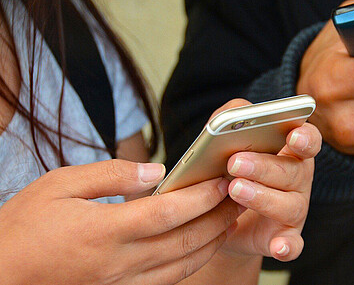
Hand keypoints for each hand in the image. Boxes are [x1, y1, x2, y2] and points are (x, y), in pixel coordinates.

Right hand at [0, 160, 242, 283]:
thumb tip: (156, 172)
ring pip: (183, 265)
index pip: (169, 212)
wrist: (2, 275)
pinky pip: (168, 281)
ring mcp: (122, 282)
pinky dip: (193, 262)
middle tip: (239, 196)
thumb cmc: (25, 226)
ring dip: (212, 241)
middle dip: (218, 217)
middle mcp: (120, 261)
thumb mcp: (59, 185)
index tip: (222, 180)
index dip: (201, 196)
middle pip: (185, 240)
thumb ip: (111, 175)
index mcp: (105, 230)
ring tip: (230, 218)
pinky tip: (202, 245)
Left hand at [202, 99, 321, 262]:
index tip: (292, 135)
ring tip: (235, 189)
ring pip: (289, 205)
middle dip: (265, 166)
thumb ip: (231, 118)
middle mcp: (299, 180)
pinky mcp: (285, 237)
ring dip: (263, 197)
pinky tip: (278, 247)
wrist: (219, 216)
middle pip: (294, 171)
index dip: (304, 137)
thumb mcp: (225, 140)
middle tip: (235, 162)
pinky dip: (288, 246)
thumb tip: (239, 111)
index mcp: (291, 152)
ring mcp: (294, 210)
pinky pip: (293, 244)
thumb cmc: (228, 170)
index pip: (308, 140)